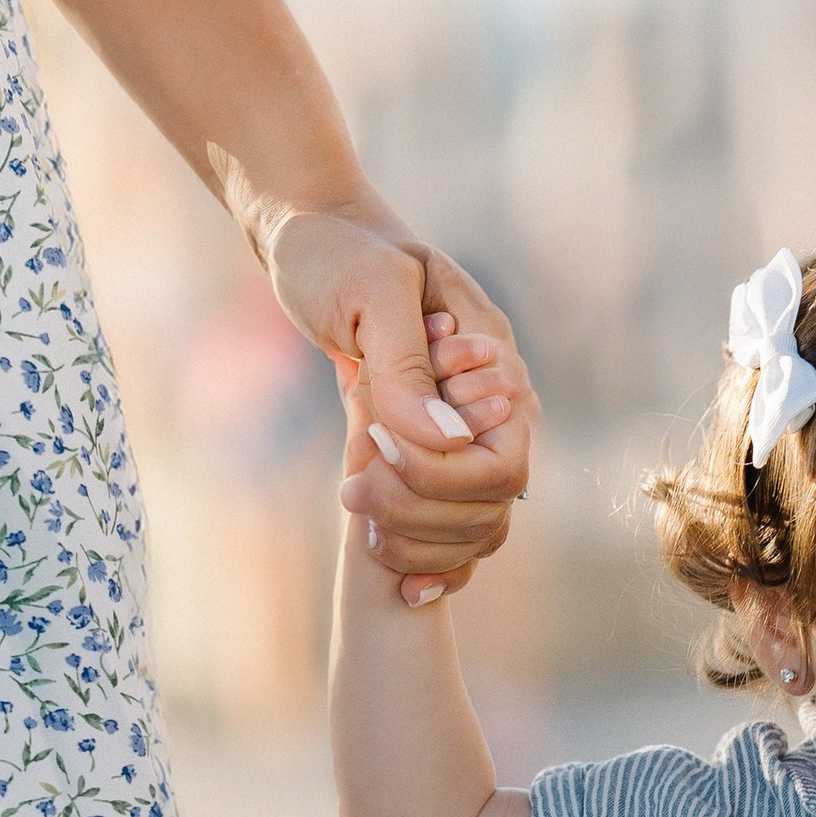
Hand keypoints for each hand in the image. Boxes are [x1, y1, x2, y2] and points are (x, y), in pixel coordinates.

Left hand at [265, 200, 537, 602]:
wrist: (311, 241)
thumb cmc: (338, 256)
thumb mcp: (370, 293)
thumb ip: (408, 367)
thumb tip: (446, 441)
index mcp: (495, 360)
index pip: (504, 460)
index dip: (443, 475)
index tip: (373, 445)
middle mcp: (495, 404)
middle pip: (492, 504)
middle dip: (420, 511)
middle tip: (348, 489)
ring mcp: (469, 432)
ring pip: (478, 528)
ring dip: (419, 542)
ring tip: (354, 518)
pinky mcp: (436, 451)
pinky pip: (456, 527)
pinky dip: (429, 559)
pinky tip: (393, 575)